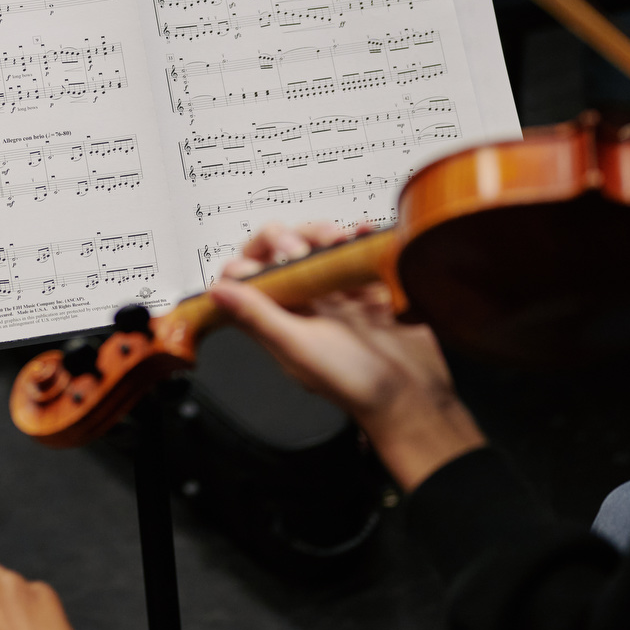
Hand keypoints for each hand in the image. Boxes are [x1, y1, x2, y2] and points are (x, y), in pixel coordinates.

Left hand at [208, 221, 485, 490]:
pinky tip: (362, 235)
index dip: (252, 261)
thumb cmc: (355, 383)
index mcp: (278, 320)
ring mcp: (336, 296)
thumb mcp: (299, 346)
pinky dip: (359, 238)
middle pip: (281, 254)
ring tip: (339, 238)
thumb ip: (258, 316)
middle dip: (290, 238)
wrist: (413, 396)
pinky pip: (356, 253)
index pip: (247, 280)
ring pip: (317, 248)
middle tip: (305, 248)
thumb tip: (217, 291)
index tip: (273, 261)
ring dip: (323, 234)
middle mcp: (303, 306)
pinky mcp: (368, 290)